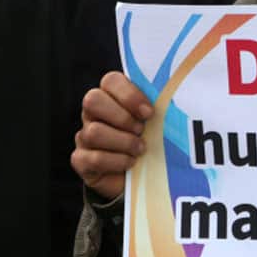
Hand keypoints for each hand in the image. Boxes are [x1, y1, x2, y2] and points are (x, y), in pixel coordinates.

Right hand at [70, 71, 152, 200]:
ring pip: (94, 132)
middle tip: (141, 130)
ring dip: (123, 142)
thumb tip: (174, 99)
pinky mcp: (81, 160)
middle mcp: (94, 113)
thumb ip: (161, 107)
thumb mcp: (159, 121)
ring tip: (140, 149)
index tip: (149, 112)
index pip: (110, 81)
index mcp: (112, 96)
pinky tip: (130, 163)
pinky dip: (116, 161)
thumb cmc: (152, 141)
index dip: (129, 95)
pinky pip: (93, 158)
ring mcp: (84, 136)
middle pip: (93, 100)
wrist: (143, 176)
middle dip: (122, 117)